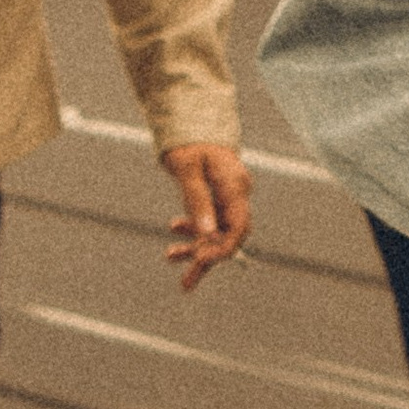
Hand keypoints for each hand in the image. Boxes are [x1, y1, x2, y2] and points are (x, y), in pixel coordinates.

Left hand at [162, 142, 251, 288]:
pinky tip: (173, 231)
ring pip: (217, 232)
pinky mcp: (217, 199)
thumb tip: (205, 234)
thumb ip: (196, 199)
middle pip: (228, 235)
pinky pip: (209, 222)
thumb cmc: (189, 142)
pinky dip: (193, 231)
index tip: (201, 262)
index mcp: (235, 185)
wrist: (194, 125)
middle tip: (186, 283)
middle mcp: (236, 194)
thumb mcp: (186, 169)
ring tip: (169, 258)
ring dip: (196, 249)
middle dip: (207, 259)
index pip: (238, 226)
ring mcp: (228, 198)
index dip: (223, 249)